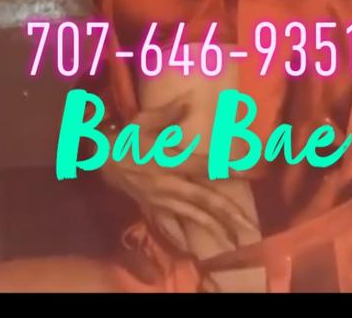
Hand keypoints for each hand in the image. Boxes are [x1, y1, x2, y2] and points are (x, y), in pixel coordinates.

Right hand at [100, 98, 255, 253]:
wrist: (99, 159)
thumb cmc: (125, 137)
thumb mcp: (144, 121)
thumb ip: (169, 114)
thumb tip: (189, 102)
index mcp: (170, 162)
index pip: (206, 166)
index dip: (230, 169)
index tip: (253, 173)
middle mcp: (168, 185)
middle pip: (204, 200)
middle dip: (229, 213)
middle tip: (251, 225)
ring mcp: (160, 200)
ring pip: (192, 218)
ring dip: (215, 229)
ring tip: (235, 240)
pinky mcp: (152, 208)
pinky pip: (170, 227)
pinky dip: (183, 239)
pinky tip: (195, 250)